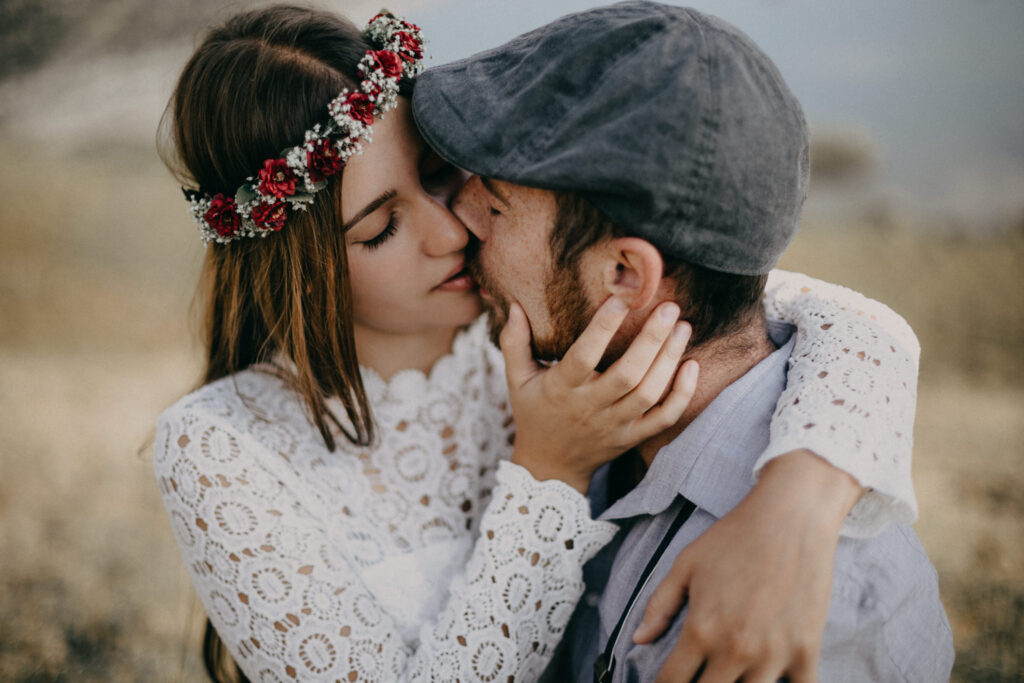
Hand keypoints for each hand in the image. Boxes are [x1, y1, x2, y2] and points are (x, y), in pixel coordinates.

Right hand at [502, 296, 698, 492]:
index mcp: (561, 389)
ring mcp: (616, 425)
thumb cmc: (534, 413)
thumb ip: (514, 342)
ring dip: (669, 360)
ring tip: (682, 327)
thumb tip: (513, 304)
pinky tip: (692, 366)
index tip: (621, 300)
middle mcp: (590, 408)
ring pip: (649, 393)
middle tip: (668, 308)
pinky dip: (682, 394)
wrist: (551, 467)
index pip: (583, 356)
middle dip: (651, 340)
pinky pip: (664, 418)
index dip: (602, 328)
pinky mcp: (634, 437)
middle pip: (627, 375)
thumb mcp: (517, 380)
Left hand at [632, 450, 864, 682]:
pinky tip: (776, 681)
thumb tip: (638, 639)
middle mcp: (735, 649)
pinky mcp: (807, 650)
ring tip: (735, 675)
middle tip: (701, 675)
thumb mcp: (686, 564)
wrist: (790, 516)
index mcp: (701, 629)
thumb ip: (659, 605)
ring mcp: (774, 654)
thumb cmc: (734, 537)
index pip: (672, 682)